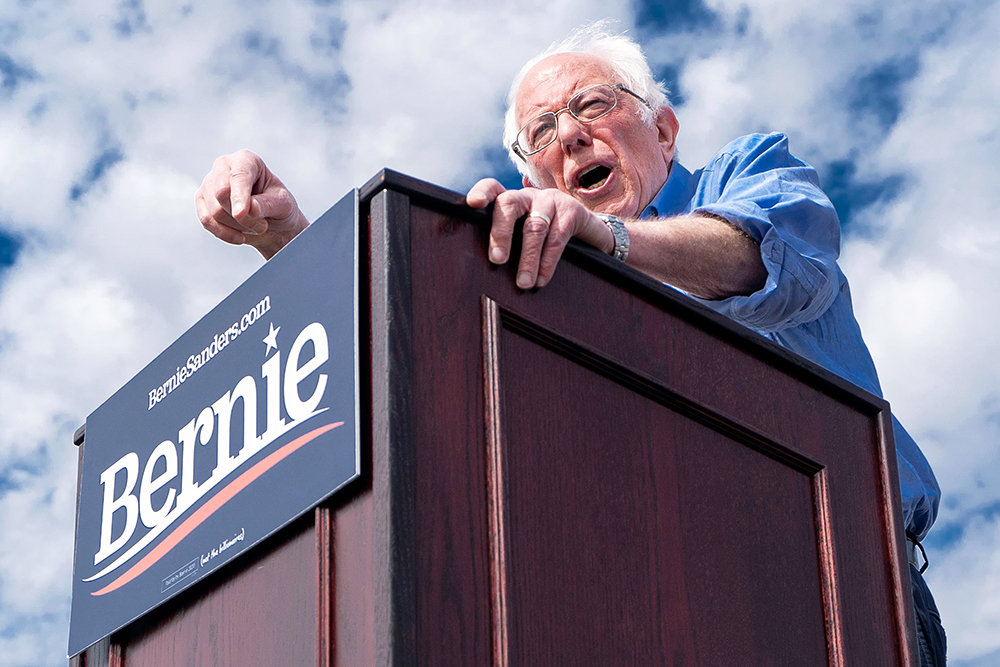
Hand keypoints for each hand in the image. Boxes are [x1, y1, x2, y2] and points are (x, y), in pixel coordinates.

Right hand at [195, 150, 309, 258]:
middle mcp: (224, 166)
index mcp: (246, 160)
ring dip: (238, 227)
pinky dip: (224, 233)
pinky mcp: (202, 201)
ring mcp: (210, 183)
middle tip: (262, 226)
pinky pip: (206, 220)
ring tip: (256, 227)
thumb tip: (250, 209)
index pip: (238, 176)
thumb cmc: (278, 206)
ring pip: (215, 211)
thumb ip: (267, 205)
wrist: (272, 221)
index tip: (241, 214)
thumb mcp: (283, 204)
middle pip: (221, 193)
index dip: (239, 196)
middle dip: (242, 217)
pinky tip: (240, 237)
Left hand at [466, 179, 613, 288]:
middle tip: (497, 260)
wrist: (587, 230)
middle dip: (501, 233)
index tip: (473, 204)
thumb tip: (481, 269)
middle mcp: (528, 197)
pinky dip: (547, 263)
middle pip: (510, 205)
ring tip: (523, 283)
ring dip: (528, 258)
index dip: (482, 193)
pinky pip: (556, 239)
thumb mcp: (522, 232)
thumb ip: (504, 241)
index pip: (493, 188)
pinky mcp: (571, 213)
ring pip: (534, 227)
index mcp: (512, 200)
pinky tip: (541, 279)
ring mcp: (550, 202)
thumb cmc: (544, 235)